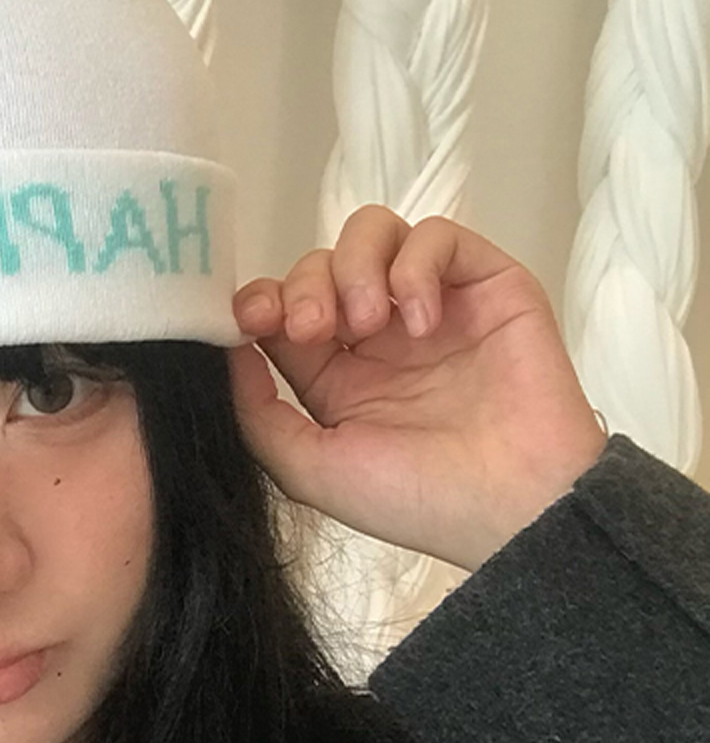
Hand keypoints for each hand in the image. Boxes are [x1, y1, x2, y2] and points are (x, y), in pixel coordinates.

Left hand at [225, 205, 607, 571]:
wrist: (514, 509)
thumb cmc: (416, 500)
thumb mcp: (309, 467)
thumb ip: (256, 411)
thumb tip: (228, 348)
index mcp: (336, 375)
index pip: (282, 307)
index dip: (261, 300)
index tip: (252, 320)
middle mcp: (382, 334)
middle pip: (320, 264)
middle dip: (305, 285)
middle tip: (317, 328)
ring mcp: (433, 305)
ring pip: (374, 233)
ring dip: (355, 266)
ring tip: (369, 322)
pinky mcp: (487, 285)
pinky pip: (438, 235)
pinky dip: (417, 267)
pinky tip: (422, 322)